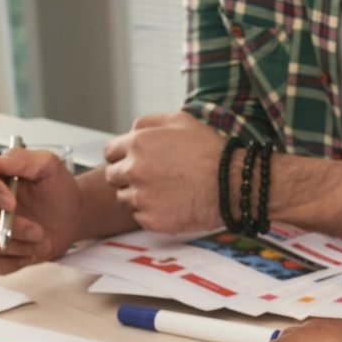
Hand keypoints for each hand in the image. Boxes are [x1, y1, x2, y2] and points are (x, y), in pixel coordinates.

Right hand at [0, 148, 81, 274]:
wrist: (70, 217)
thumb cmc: (57, 190)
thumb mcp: (49, 166)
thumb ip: (23, 159)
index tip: (10, 203)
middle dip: (11, 226)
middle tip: (38, 231)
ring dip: (14, 246)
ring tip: (41, 243)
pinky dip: (5, 264)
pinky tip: (27, 256)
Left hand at [103, 112, 223, 231]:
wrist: (232, 185)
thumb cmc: (210, 151)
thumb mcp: (180, 121)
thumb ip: (149, 122)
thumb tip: (131, 129)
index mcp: (138, 143)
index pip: (110, 152)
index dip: (122, 156)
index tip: (134, 162)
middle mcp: (134, 170)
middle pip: (113, 177)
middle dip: (127, 177)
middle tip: (150, 178)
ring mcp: (142, 197)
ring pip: (125, 199)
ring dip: (139, 196)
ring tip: (164, 191)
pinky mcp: (151, 220)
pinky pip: (140, 217)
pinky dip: (151, 213)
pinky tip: (171, 205)